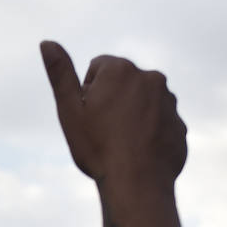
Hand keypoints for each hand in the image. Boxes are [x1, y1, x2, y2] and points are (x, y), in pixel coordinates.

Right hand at [40, 42, 186, 187]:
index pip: (98, 68)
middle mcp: (150, 77)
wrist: (137, 184)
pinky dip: (150, 133)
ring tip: (122, 144)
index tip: (90, 117)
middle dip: (112, 100)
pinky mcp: (180, 124)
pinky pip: (159, 123)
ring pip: (142, 102)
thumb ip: (60, 73)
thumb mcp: (69, 110)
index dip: (88, 94)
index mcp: (121, 69)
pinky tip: (139, 153)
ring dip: (132, 116)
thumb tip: (46, 42)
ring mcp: (169, 101)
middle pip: (122, 83)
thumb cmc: (98, 148)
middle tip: (104, 132)